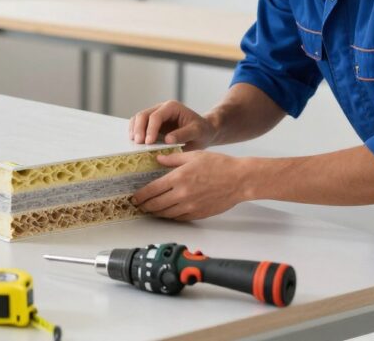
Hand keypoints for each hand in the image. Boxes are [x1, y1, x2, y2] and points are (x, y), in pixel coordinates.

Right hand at [128, 100, 216, 150]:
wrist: (203, 131)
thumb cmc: (202, 131)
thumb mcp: (197, 132)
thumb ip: (183, 134)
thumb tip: (167, 140)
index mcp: (172, 107)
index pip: (156, 116)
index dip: (150, 129)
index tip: (149, 143)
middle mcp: (161, 108)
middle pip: (143, 115)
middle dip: (139, 129)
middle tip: (138, 143)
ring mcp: (155, 115)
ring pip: (138, 119)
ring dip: (134, 130)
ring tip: (135, 144)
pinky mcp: (151, 123)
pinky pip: (138, 125)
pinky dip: (135, 132)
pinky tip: (136, 142)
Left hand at [131, 151, 248, 220]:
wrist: (240, 180)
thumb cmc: (220, 165)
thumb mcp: (194, 155)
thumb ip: (173, 159)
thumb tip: (157, 159)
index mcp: (178, 178)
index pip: (152, 190)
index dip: (140, 196)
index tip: (134, 197)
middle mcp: (182, 194)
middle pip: (156, 205)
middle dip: (144, 206)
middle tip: (138, 205)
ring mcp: (190, 206)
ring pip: (166, 214)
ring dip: (155, 213)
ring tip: (150, 210)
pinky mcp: (198, 213)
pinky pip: (179, 218)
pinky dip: (170, 216)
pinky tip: (167, 213)